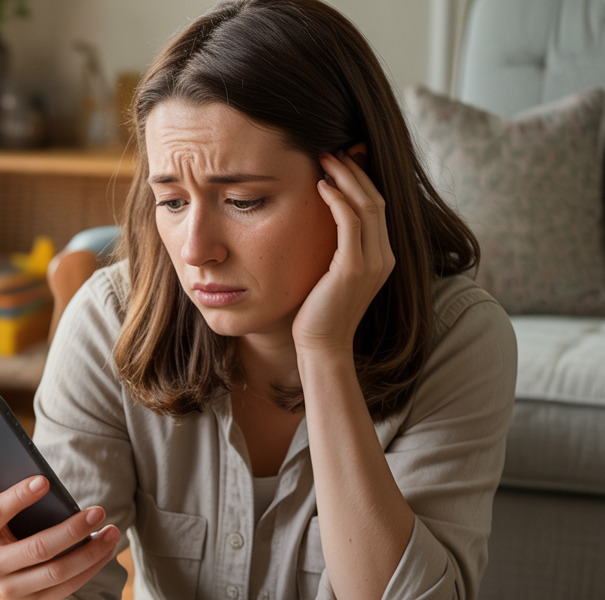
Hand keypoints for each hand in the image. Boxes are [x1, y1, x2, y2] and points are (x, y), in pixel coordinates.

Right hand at [0, 453, 119, 599]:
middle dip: (71, 529)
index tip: (44, 480)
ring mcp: (12, 590)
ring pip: (58, 571)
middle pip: (37, 548)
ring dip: (89, 551)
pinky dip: (91, 566)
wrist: (1, 586)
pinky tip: (106, 549)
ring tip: (112, 531)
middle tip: (98, 511)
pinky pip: (68, 586)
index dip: (18, 496)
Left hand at [294, 150, 395, 354]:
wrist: (322, 345)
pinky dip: (337, 200)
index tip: (342, 159)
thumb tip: (320, 220)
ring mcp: (372, 262)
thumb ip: (335, 247)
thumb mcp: (331, 272)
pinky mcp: (354, 268)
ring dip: (346, 178)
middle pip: (377, 198)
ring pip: (367, 205)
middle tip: (332, 150)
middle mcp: (383, 256)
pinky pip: (351, 223)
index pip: (378, 206)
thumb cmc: (318, 311)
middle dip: (355, 171)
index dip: (362, 179)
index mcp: (382, 256)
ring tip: (325, 159)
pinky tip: (320, 186)